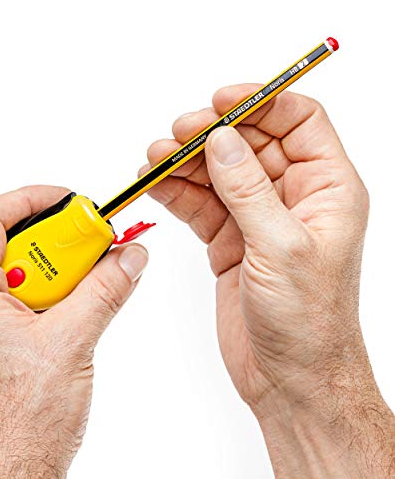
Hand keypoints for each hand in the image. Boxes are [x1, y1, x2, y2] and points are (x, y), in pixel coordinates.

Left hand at [0, 185, 147, 477]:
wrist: (11, 478)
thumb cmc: (25, 423)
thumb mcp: (75, 341)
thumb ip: (107, 289)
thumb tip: (131, 256)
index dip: (31, 198)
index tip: (69, 200)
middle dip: (43, 234)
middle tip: (83, 241)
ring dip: (42, 264)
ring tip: (78, 278)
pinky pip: (1, 299)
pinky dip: (35, 291)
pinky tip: (63, 307)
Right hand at [141, 85, 394, 476]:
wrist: (289, 378)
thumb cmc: (307, 321)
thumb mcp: (281, 247)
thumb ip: (248, 189)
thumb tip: (222, 139)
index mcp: (326, 190)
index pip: (298, 121)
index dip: (260, 102)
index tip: (221, 101)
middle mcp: (293, 197)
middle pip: (249, 143)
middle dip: (211, 133)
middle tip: (176, 135)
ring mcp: (258, 218)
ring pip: (220, 173)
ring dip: (186, 162)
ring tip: (154, 158)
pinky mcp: (231, 240)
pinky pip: (202, 204)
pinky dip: (178, 192)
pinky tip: (156, 183)